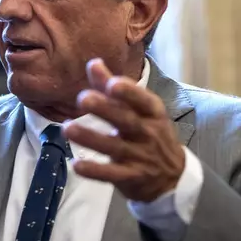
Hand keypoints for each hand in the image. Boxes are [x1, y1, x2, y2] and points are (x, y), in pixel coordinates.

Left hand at [62, 58, 184, 202]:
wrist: (173, 176)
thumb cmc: (150, 134)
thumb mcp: (139, 110)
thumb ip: (113, 86)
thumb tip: (93, 63)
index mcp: (152, 112)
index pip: (143, 100)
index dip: (128, 92)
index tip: (112, 83)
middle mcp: (148, 132)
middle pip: (126, 120)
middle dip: (105, 109)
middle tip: (82, 99)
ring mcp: (140, 156)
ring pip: (114, 146)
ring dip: (90, 138)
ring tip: (67, 128)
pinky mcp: (131, 177)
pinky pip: (112, 174)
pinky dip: (95, 170)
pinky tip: (77, 165)